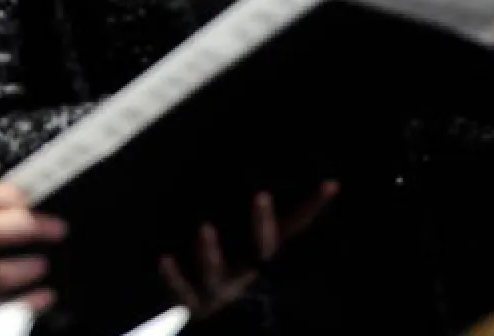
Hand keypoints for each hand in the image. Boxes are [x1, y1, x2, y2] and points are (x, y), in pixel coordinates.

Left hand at [159, 183, 334, 318]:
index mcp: (261, 257)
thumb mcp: (246, 245)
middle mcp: (246, 274)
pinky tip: (164, 259)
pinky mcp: (193, 304)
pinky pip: (182, 292)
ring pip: (218, 274)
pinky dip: (173, 277)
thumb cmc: (226, 270)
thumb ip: (260, 216)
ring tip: (205, 227)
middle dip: (263, 224)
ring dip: (212, 252)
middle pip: (261, 251)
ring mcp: (220, 290)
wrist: (209, 318)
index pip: (293, 229)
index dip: (312, 208)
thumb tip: (292, 176)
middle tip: (262, 194)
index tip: (329, 183)